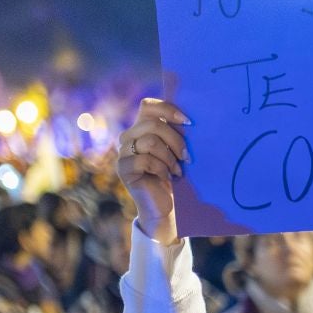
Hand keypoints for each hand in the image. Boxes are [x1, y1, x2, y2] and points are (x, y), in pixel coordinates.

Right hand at [115, 99, 190, 244]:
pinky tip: (167, 177)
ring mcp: (123, 152)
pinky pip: (146, 160)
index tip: (189, 123)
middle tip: (187, 157)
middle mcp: (128, 137)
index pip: (148, 106)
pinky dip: (162, 169)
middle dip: (176, 140)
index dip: (168, 109)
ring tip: (178, 170)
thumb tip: (189, 120)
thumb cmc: (174, 177)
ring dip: (170, 157)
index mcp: (141, 128)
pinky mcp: (123, 168)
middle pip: (153, 124)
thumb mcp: (176, 151)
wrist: (166, 207)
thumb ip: (175, 133)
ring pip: (151, 141)